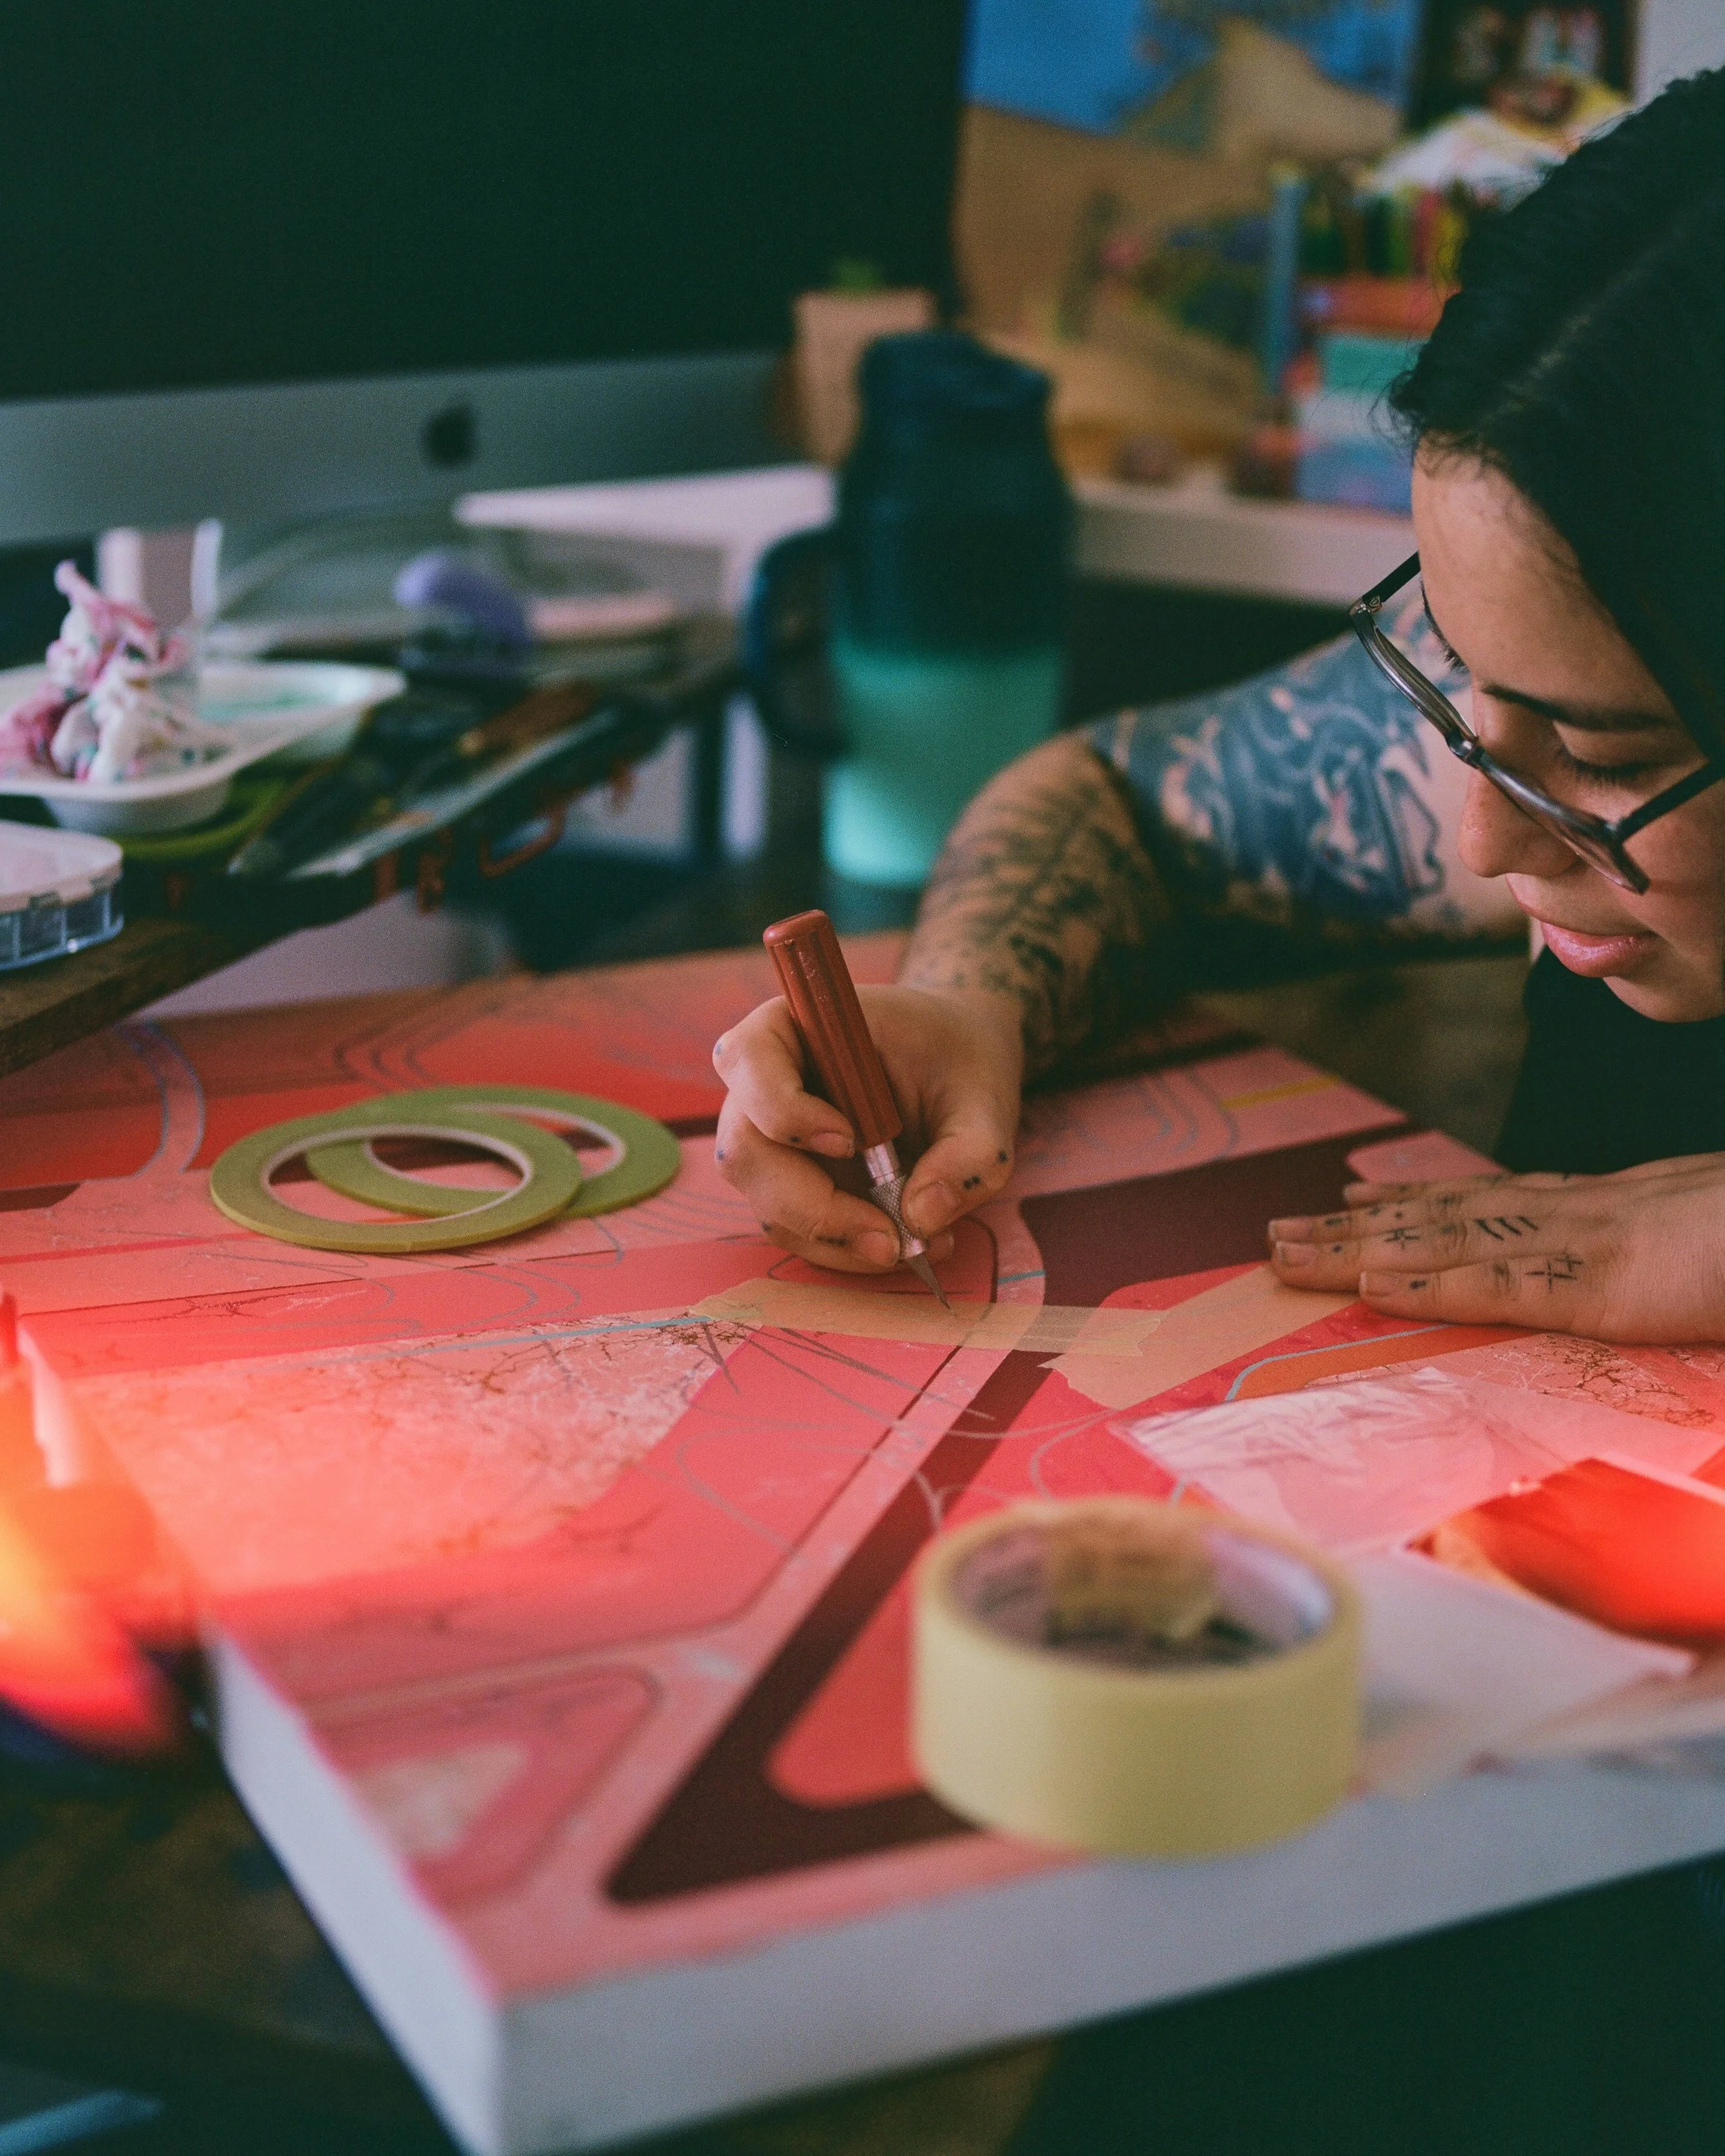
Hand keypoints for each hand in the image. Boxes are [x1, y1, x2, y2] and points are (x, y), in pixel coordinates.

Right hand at [712, 986, 1023, 1272]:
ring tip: (920, 1243)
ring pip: (770, 1208)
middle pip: (746, 1154)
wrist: (958, 1068)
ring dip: (839, 1240)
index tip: (850, 1141)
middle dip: (816, 1208)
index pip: (748, 1060)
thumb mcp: (985, 1097)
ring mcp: (769, 1143)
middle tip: (890, 1239)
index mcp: (791, 1028)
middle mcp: (761, 1087)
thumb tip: (921, 1217)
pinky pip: (798, 1232)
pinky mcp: (789, 1187)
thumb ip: (969, 1153)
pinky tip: (908, 1240)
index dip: (785, 1109)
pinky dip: (848, 1249)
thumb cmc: (959, 1060)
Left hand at [1266, 1155, 1724, 1343]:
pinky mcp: (1610, 1281)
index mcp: (1613, 1209)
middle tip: (1274, 1234)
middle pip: (1447, 1216)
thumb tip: (1636, 1285)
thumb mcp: (1707, 1260)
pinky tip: (1373, 1280)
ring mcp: (1592, 1241)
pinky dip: (1433, 1279)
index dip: (1418, 1202)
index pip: (1496, 1202)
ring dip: (1359, 1247)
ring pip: (1449, 1239)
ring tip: (1284, 1251)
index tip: (1353, 1202)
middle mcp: (1584, 1212)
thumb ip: (1663, 1270)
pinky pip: (1504, 1282)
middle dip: (1355, 1226)